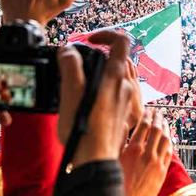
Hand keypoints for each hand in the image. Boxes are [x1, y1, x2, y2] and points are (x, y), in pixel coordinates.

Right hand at [57, 31, 139, 167]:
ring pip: (112, 80)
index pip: (122, 41)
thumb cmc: (84, 131)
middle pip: (114, 61)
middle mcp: (125, 88)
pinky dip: (98, 94)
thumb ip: (70, 66)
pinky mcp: (121, 116)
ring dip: (95, 78)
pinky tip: (83, 106)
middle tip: (75, 68)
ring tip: (76, 89)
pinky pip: (112, 96)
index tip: (90, 40)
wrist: (95, 162)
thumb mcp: (70, 93)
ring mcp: (126, 103)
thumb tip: (69, 51)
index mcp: (115, 78)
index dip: (106, 34)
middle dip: (94, 59)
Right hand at [119, 108, 172, 195]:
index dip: (147, 115)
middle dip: (158, 118)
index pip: (144, 126)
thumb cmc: (115, 183)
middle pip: (157, 130)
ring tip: (164, 122)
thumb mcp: (113, 159)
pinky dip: (169, 142)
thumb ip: (119, 140)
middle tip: (158, 112)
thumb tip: (124, 125)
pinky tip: (168, 139)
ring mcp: (156, 163)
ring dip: (166, 128)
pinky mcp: (162, 172)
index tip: (148, 111)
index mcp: (133, 149)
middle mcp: (147, 154)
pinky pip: (169, 153)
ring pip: (166, 140)